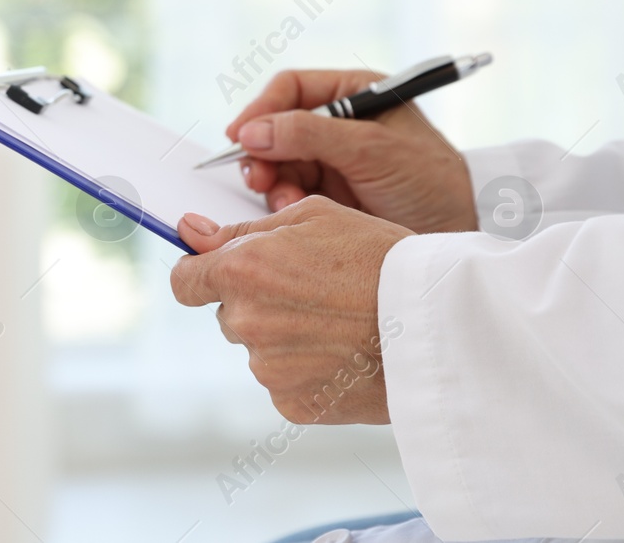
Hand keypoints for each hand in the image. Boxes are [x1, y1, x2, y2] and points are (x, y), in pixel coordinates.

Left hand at [170, 197, 410, 424]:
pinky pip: (284, 382)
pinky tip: (343, 353)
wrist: (439, 325)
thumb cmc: (382, 259)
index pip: (184, 281)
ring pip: (258, 348)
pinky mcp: (292, 404)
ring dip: (283, 337)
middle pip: (229, 313)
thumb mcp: (314, 218)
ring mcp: (268, 368)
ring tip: (338, 323)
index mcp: (242, 270)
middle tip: (313, 293)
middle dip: (256, 302)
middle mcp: (246, 321)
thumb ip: (243, 229)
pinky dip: (305, 370)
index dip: (200, 275)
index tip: (219, 273)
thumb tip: (191, 232)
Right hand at [227, 68, 476, 233]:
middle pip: (277, 127)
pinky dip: (284, 201)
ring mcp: (332, 160)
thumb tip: (251, 132)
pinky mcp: (329, 195)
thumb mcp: (372, 149)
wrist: (463, 234)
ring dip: (271, 180)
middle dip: (262, 151)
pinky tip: (294, 211)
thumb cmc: (431, 181)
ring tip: (280, 199)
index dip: (261, 109)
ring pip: (278, 162)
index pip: (292, 89)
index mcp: (355, 94)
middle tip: (255, 176)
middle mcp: (339, 123)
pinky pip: (289, 191)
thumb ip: (310, 136)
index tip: (239, 135)